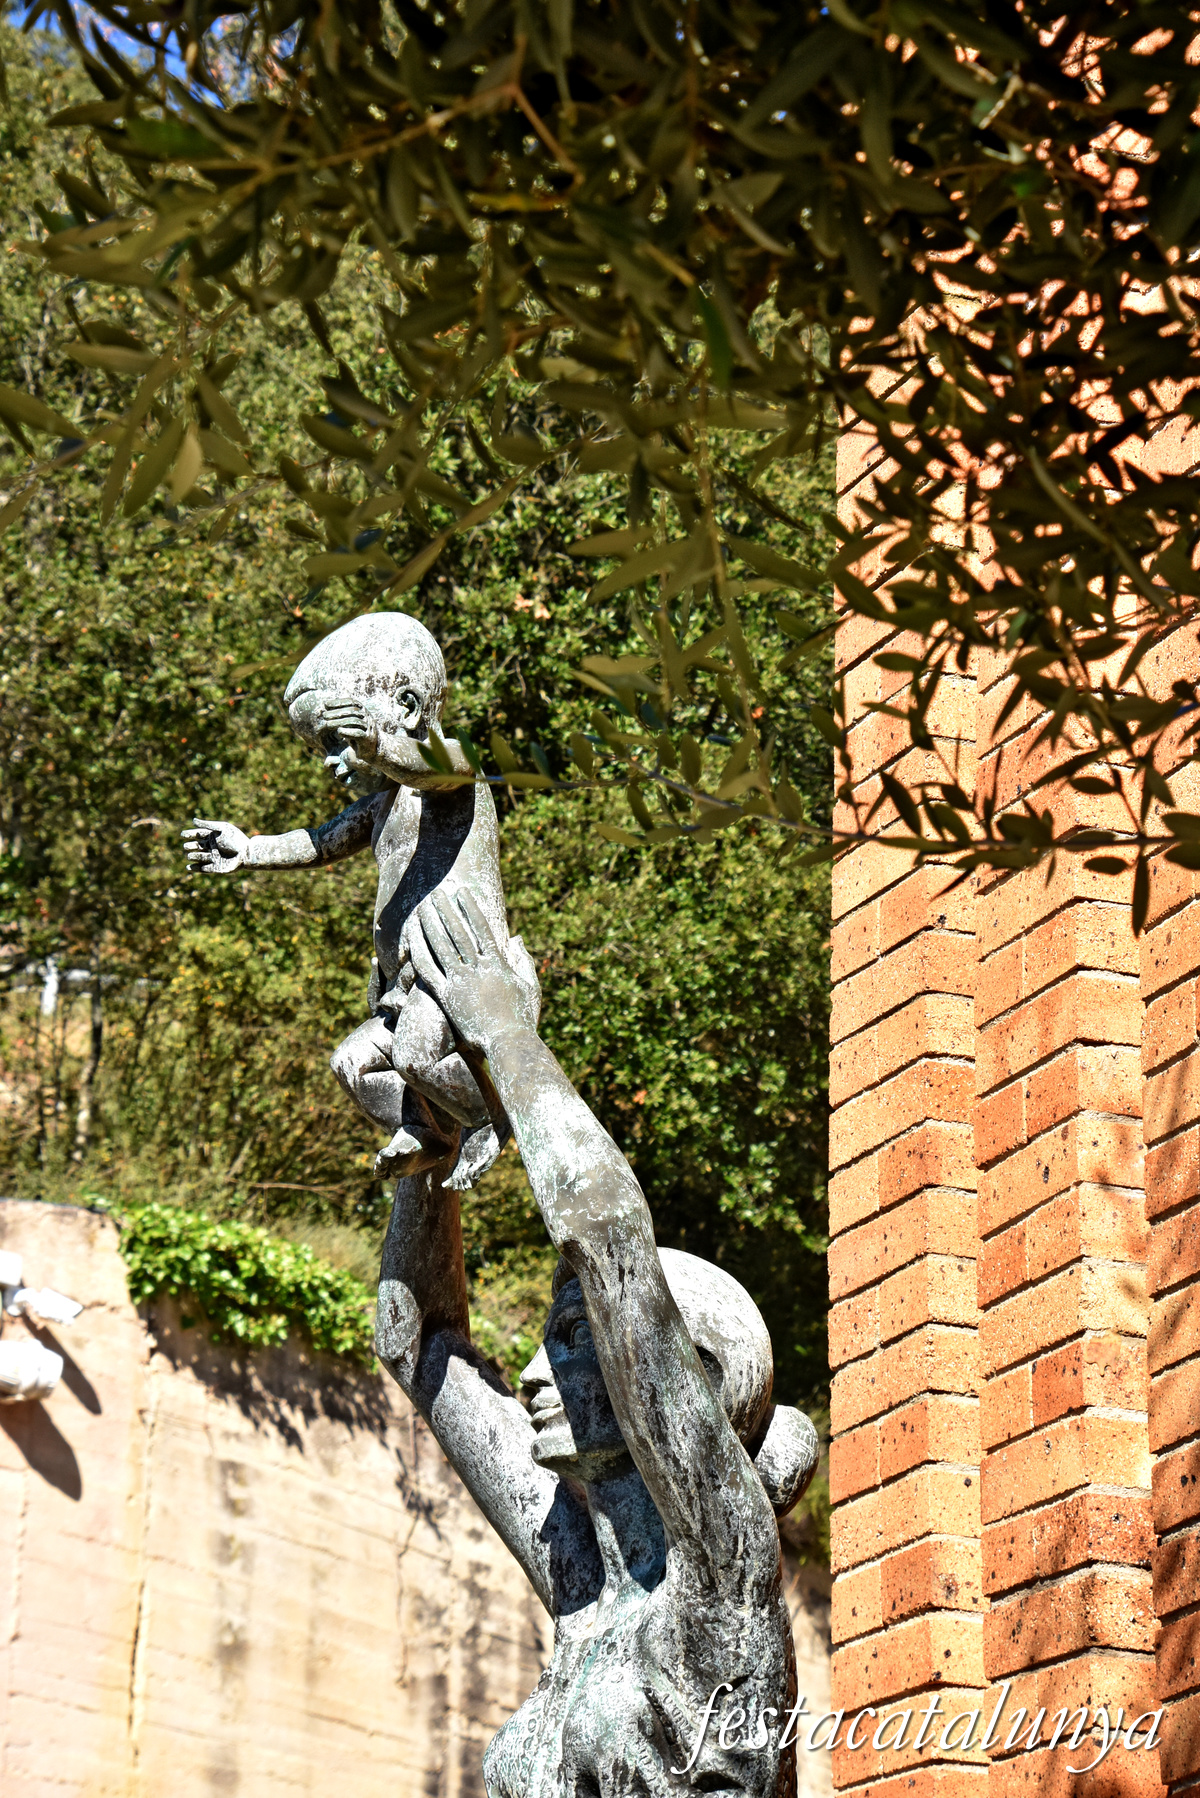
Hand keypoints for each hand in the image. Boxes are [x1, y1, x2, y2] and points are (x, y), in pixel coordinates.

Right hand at [182, 818, 250, 873]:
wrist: (247, 853)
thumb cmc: (235, 839)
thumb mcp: (222, 828)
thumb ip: (207, 825)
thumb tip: (193, 820)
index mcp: (213, 837)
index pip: (198, 834)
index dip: (189, 834)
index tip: (183, 835)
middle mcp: (212, 847)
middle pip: (197, 846)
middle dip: (190, 846)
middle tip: (186, 846)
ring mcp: (213, 857)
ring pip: (199, 857)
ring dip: (193, 856)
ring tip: (190, 855)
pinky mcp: (216, 867)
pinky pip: (203, 868)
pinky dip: (195, 869)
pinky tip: (188, 867)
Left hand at [321, 701, 378, 784]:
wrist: (372, 751)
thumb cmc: (358, 735)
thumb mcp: (350, 723)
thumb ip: (342, 715)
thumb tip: (326, 705)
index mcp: (364, 711)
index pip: (352, 702)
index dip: (338, 702)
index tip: (325, 704)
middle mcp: (368, 718)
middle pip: (352, 711)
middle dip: (336, 712)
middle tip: (324, 715)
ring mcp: (369, 728)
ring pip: (354, 721)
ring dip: (339, 722)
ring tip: (327, 724)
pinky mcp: (368, 739)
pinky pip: (358, 733)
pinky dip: (347, 732)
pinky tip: (338, 732)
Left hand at [409, 890, 540, 1052]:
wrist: (509, 1043)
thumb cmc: (523, 1019)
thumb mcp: (529, 987)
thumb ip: (524, 961)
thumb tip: (516, 938)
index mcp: (498, 964)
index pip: (481, 928)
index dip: (470, 908)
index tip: (462, 892)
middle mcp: (477, 969)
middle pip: (457, 932)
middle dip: (446, 910)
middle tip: (435, 893)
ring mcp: (461, 982)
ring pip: (441, 946)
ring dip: (431, 924)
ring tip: (422, 907)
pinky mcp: (447, 997)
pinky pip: (429, 971)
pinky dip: (420, 952)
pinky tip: (412, 939)